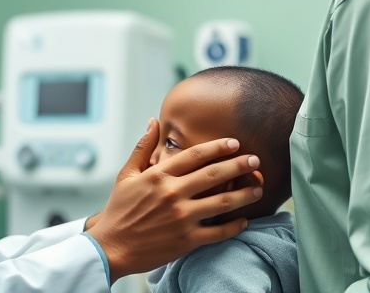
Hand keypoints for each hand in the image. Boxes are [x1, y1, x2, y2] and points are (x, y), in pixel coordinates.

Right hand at [86, 118, 261, 280]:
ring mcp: (181, 218)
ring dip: (244, 194)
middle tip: (256, 160)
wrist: (111, 247)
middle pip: (213, 175)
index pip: (194, 155)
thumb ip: (143, 147)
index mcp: (158, 176)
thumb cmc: (118, 211)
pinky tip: (244, 220)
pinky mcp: (186, 240)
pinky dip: (234, 226)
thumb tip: (154, 121)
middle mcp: (172, 194)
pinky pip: (217, 232)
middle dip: (239, 165)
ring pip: (222, 202)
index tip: (234, 142)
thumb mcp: (126, 175)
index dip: (217, 147)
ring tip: (258, 188)